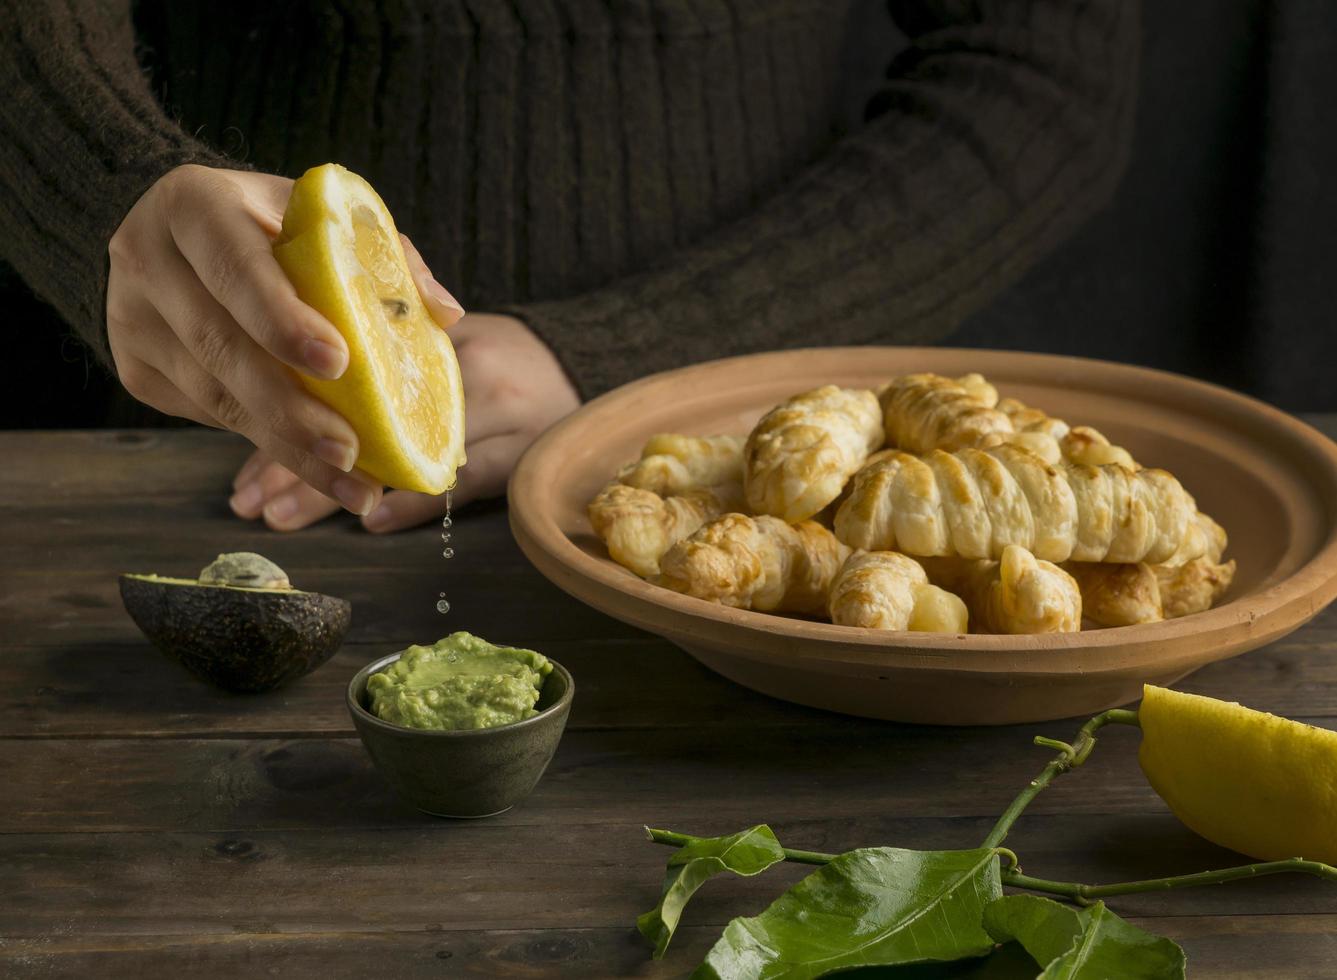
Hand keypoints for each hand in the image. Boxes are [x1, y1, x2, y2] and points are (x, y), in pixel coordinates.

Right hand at [106, 164, 390, 516]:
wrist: (190, 235)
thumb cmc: (278, 224)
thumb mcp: (328, 218)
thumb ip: (386, 257)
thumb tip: (445, 316)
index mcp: (193, 204)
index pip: (236, 267)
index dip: (283, 318)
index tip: (338, 363)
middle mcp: (147, 260)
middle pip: (220, 345)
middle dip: (291, 407)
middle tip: (350, 450)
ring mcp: (131, 318)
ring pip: (213, 394)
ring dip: (286, 446)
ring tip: (350, 483)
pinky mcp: (136, 368)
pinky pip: (206, 415)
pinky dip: (264, 442)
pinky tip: (315, 466)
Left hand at [229, 310, 579, 531]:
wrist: (585, 364)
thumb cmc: (499, 352)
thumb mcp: (445, 332)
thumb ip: (386, 346)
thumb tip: (288, 383)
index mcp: (439, 331)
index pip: (354, 367)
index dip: (292, 404)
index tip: (247, 432)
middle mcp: (469, 371)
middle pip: (369, 416)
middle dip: (298, 458)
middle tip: (248, 500)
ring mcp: (502, 414)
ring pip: (404, 454)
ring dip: (337, 488)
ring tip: (280, 517)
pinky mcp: (526, 454)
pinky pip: (464, 483)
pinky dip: (415, 504)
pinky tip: (371, 520)